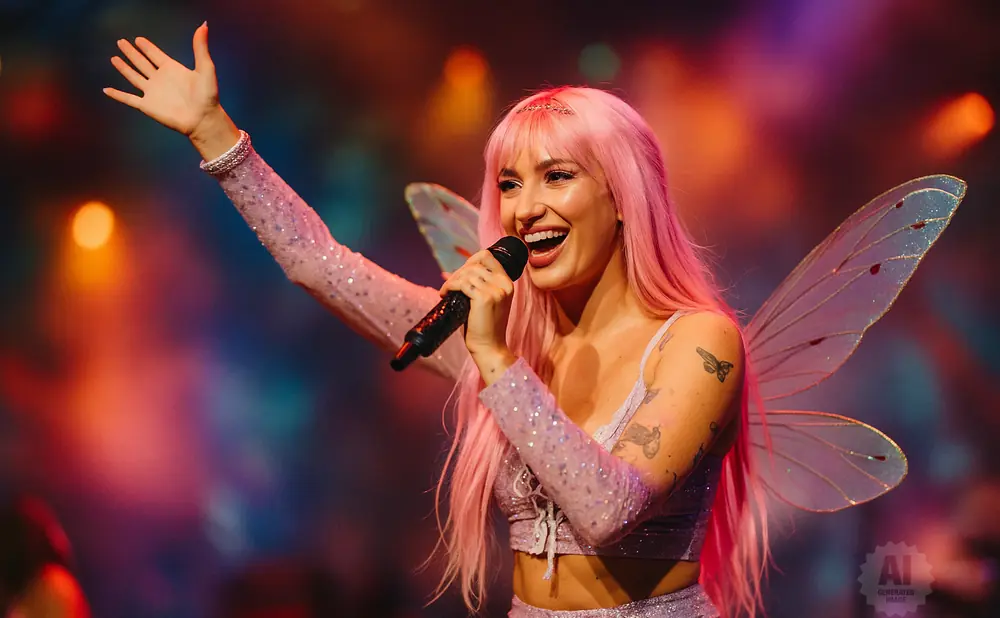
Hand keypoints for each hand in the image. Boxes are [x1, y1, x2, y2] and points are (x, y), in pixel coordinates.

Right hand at [104, 23, 236, 155]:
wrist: (203, 119)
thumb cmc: (207, 95)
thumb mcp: (205, 67)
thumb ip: (200, 47)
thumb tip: (204, 25)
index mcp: (172, 69)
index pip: (155, 55)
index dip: (147, 47)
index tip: (138, 39)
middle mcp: (160, 79)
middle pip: (141, 62)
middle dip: (131, 52)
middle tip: (121, 41)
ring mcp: (152, 92)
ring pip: (134, 77)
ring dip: (124, 68)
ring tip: (114, 58)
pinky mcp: (147, 105)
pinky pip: (128, 99)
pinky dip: (117, 95)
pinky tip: (106, 90)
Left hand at [440, 249, 514, 364]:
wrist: (490, 347)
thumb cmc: (485, 327)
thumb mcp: (486, 301)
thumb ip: (476, 285)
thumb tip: (448, 273)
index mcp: (507, 283)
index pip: (488, 257)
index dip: (471, 260)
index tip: (460, 272)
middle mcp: (503, 284)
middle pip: (475, 264)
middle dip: (458, 272)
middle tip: (449, 285)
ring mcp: (495, 290)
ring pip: (467, 273)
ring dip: (452, 280)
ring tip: (446, 291)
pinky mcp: (484, 298)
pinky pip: (461, 284)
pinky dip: (450, 286)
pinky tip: (444, 294)